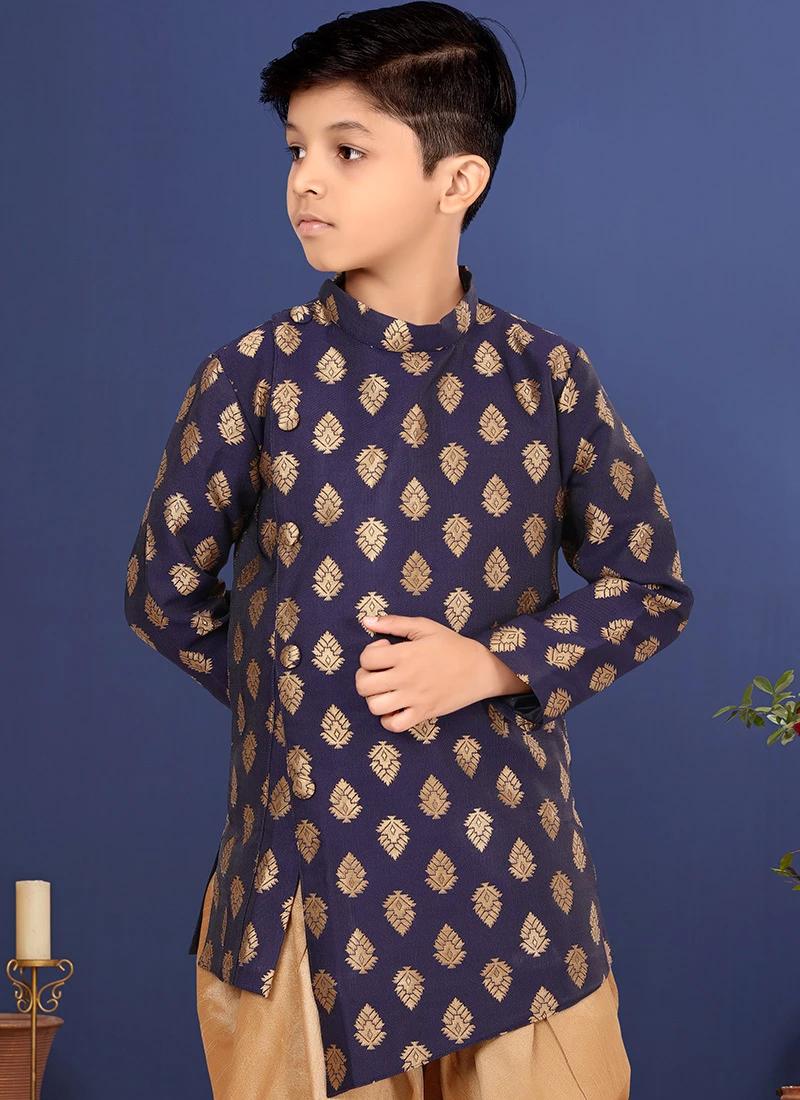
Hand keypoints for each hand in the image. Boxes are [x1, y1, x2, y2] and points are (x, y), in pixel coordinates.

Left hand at [355, 614, 492, 732]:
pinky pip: (394, 725)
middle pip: (364, 685)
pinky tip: (395, 707)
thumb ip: (394, 623)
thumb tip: (366, 621)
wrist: (481, 669)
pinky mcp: (423, 714)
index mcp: (405, 654)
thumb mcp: (424, 627)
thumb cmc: (452, 645)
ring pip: (375, 707)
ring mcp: (414, 699)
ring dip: (374, 698)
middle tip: (378, 672)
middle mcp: (406, 678)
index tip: (384, 649)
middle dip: (365, 677)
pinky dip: (388, 719)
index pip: (366, 658)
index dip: (369, 653)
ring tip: (385, 690)